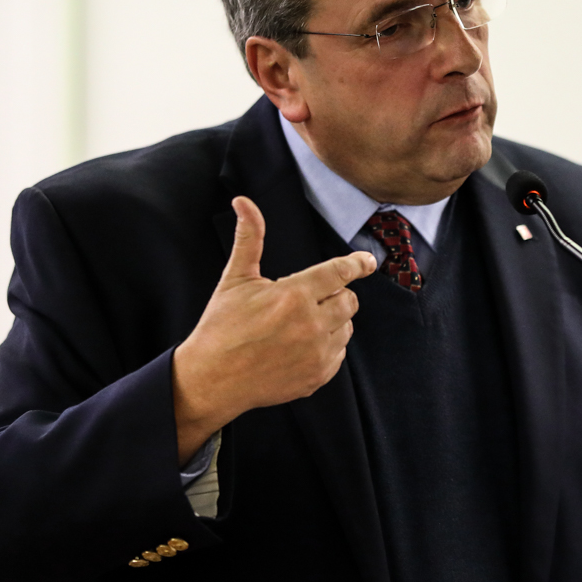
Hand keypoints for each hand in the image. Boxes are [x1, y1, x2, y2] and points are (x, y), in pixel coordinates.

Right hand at [172, 196, 375, 461]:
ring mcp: (317, 353)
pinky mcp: (318, 376)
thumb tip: (244, 202)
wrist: (212, 379)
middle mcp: (311, 324)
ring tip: (298, 325)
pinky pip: (339, 354)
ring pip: (346, 327)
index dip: (358, 263)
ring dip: (331, 321)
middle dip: (335, 295)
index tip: (368, 261)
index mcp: (293, 295)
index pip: (340, 272)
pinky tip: (300, 346)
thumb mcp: (235, 279)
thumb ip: (250, 239)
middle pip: (349, 301)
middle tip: (307, 299)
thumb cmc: (221, 327)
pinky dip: (326, 347)